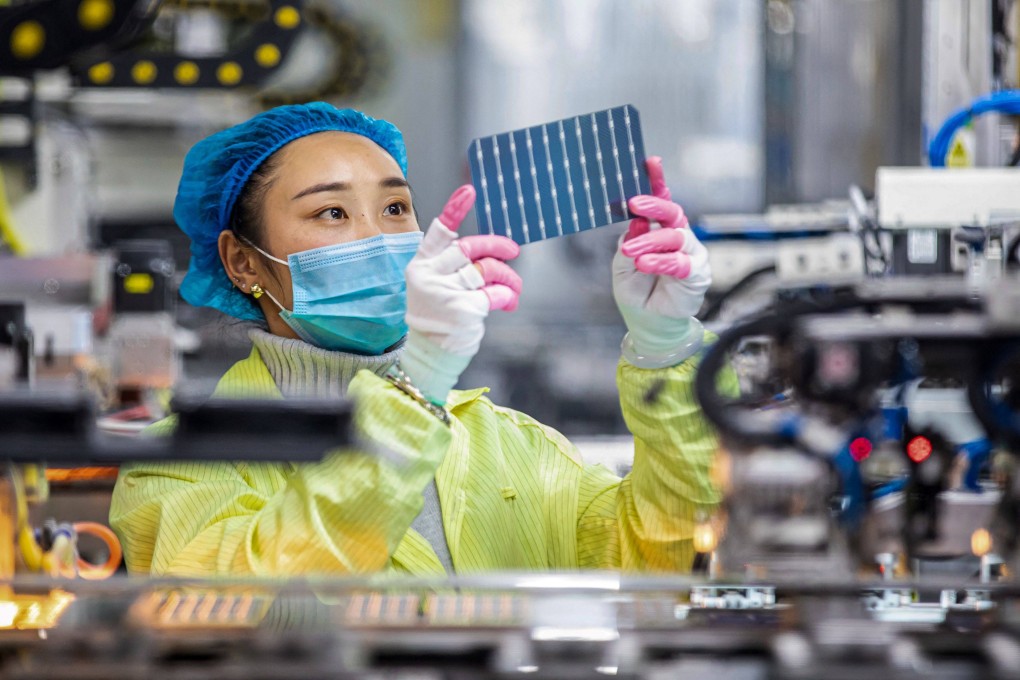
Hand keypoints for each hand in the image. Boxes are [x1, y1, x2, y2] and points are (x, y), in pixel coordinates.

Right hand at [402, 185, 521, 403]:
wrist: (431, 355)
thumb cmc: (440, 318)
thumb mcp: (440, 288)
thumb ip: (460, 269)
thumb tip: (495, 257)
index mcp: (421, 265)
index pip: (439, 232)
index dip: (455, 209)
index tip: (470, 190)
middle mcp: (430, 275)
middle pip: (470, 249)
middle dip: (497, 247)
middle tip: (513, 251)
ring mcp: (444, 292)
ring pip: (487, 271)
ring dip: (508, 278)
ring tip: (514, 289)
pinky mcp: (462, 309)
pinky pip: (496, 294)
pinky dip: (506, 298)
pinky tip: (507, 303)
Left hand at [612, 157, 709, 367]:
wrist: (647, 323)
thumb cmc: (637, 292)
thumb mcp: (622, 266)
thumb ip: (629, 243)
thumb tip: (636, 222)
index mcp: (659, 230)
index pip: (660, 201)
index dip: (657, 181)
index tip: (649, 162)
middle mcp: (678, 237)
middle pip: (672, 212)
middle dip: (654, 204)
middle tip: (635, 204)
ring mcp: (689, 253)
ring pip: (674, 237)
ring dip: (649, 242)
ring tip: (630, 253)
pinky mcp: (696, 273)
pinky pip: (680, 262)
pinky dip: (660, 261)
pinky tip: (645, 264)